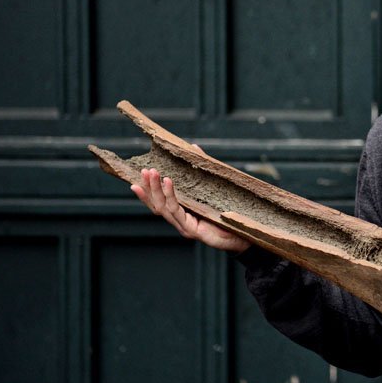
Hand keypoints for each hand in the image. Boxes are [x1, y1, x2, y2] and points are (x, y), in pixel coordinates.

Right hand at [131, 167, 250, 253]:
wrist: (244, 235)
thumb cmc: (229, 213)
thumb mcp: (213, 187)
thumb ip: (202, 169)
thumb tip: (193, 147)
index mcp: (184, 214)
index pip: (161, 202)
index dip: (148, 191)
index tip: (137, 178)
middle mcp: (181, 221)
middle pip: (158, 205)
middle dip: (149, 187)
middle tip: (143, 171)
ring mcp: (185, 227)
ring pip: (164, 207)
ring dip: (156, 189)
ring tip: (152, 173)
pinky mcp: (192, 230)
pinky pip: (177, 211)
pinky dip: (171, 196)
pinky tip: (168, 182)